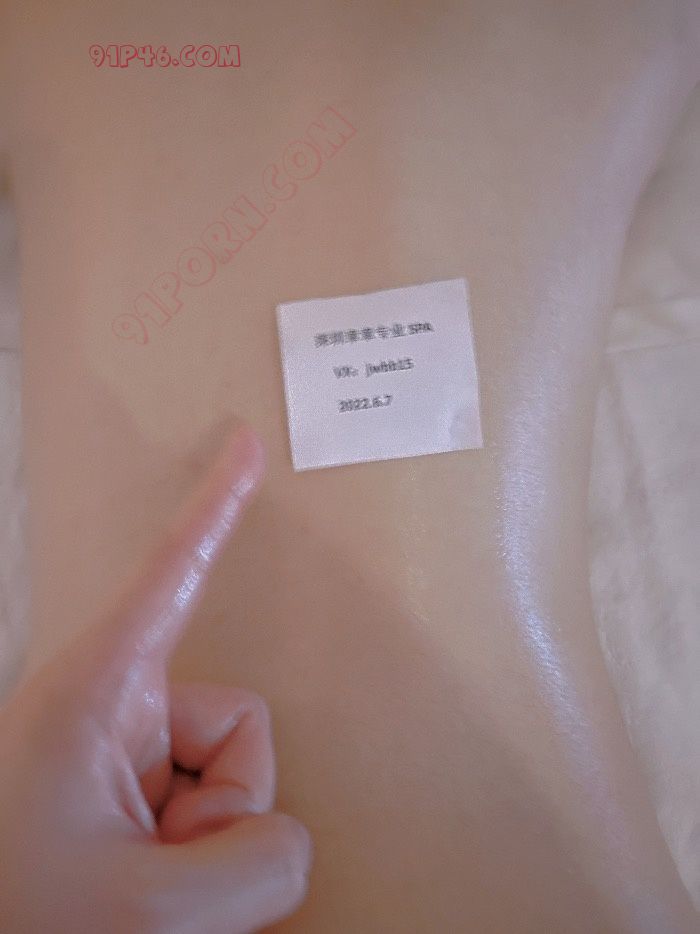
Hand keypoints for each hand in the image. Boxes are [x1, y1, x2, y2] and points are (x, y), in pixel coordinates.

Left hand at [0, 425, 311, 932]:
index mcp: (90, 696)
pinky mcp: (137, 792)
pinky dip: (202, 856)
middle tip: (156, 869)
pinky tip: (150, 884)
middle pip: (241, 723)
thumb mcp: (149, 913)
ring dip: (210, 842)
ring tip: (142, 884)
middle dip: (227, 805)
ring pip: (239, 776)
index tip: (240, 444)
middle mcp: (111, 711)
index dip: (214, 508)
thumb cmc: (24, 928)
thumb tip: (285, 836)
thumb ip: (263, 860)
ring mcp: (127, 754)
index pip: (171, 575)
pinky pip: (222, 808)